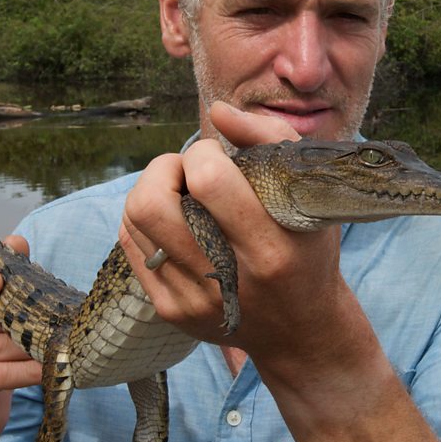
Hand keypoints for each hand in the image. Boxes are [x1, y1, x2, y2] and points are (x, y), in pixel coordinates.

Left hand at [119, 102, 351, 363]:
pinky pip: (131, 247)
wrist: (300, 330)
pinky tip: (172, 218)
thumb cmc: (308, 251)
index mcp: (271, 248)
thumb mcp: (309, 193)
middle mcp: (231, 280)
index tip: (218, 158)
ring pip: (134, 223)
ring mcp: (195, 300)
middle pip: (154, 204)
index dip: (202, 155)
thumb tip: (217, 112)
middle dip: (163, 169)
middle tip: (187, 170)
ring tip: (179, 192)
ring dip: (150, 191)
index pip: (209, 181)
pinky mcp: (171, 311)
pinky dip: (143, 221)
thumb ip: (269, 141)